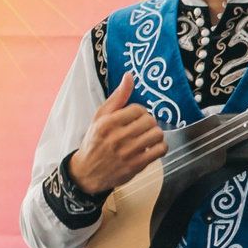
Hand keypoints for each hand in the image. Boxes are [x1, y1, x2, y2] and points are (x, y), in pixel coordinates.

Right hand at [68, 72, 167, 194]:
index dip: (139, 112)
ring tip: (147, 137)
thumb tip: (129, 76)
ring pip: (157, 135)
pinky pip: (160, 150)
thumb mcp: (100, 117)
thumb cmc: (95, 141)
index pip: (138, 109)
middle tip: (141, 128)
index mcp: (107, 123)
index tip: (134, 118)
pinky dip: (160, 147)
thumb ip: (117, 97)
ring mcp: (127, 153)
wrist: (87, 172)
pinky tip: (151, 148)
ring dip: (155, 135)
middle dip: (148, 123)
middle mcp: (116, 138)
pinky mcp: (136, 165)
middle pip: (150, 121)